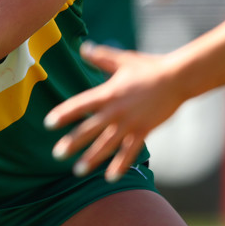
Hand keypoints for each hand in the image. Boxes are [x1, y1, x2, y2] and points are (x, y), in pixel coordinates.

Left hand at [44, 42, 183, 181]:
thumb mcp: (122, 59)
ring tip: (77, 171)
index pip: (80, 105)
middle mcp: (116, 110)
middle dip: (72, 142)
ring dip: (92, 158)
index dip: (64, 114)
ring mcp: (130, 123)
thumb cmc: (148, 67)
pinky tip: (110, 178)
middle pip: (90, 129)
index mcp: (108, 93)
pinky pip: (130, 152)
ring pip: (107, 145)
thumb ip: (101, 56)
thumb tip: (83, 47)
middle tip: (56, 154)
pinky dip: (120, 165)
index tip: (48, 123)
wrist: (176, 79)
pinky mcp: (144, 131)